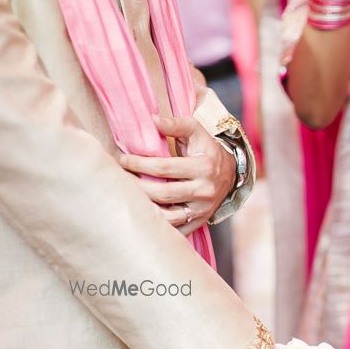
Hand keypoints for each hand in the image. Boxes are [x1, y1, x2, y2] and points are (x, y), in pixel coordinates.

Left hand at [118, 115, 235, 234]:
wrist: (230, 172)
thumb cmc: (206, 149)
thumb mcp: (196, 131)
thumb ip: (175, 124)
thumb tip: (152, 119)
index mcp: (204, 167)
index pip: (164, 168)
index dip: (139, 164)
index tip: (122, 159)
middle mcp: (205, 190)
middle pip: (163, 193)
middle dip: (137, 187)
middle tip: (119, 179)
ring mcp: (204, 209)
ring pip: (169, 216)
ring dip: (145, 209)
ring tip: (128, 198)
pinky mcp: (201, 220)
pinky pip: (177, 229)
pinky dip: (159, 226)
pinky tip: (143, 216)